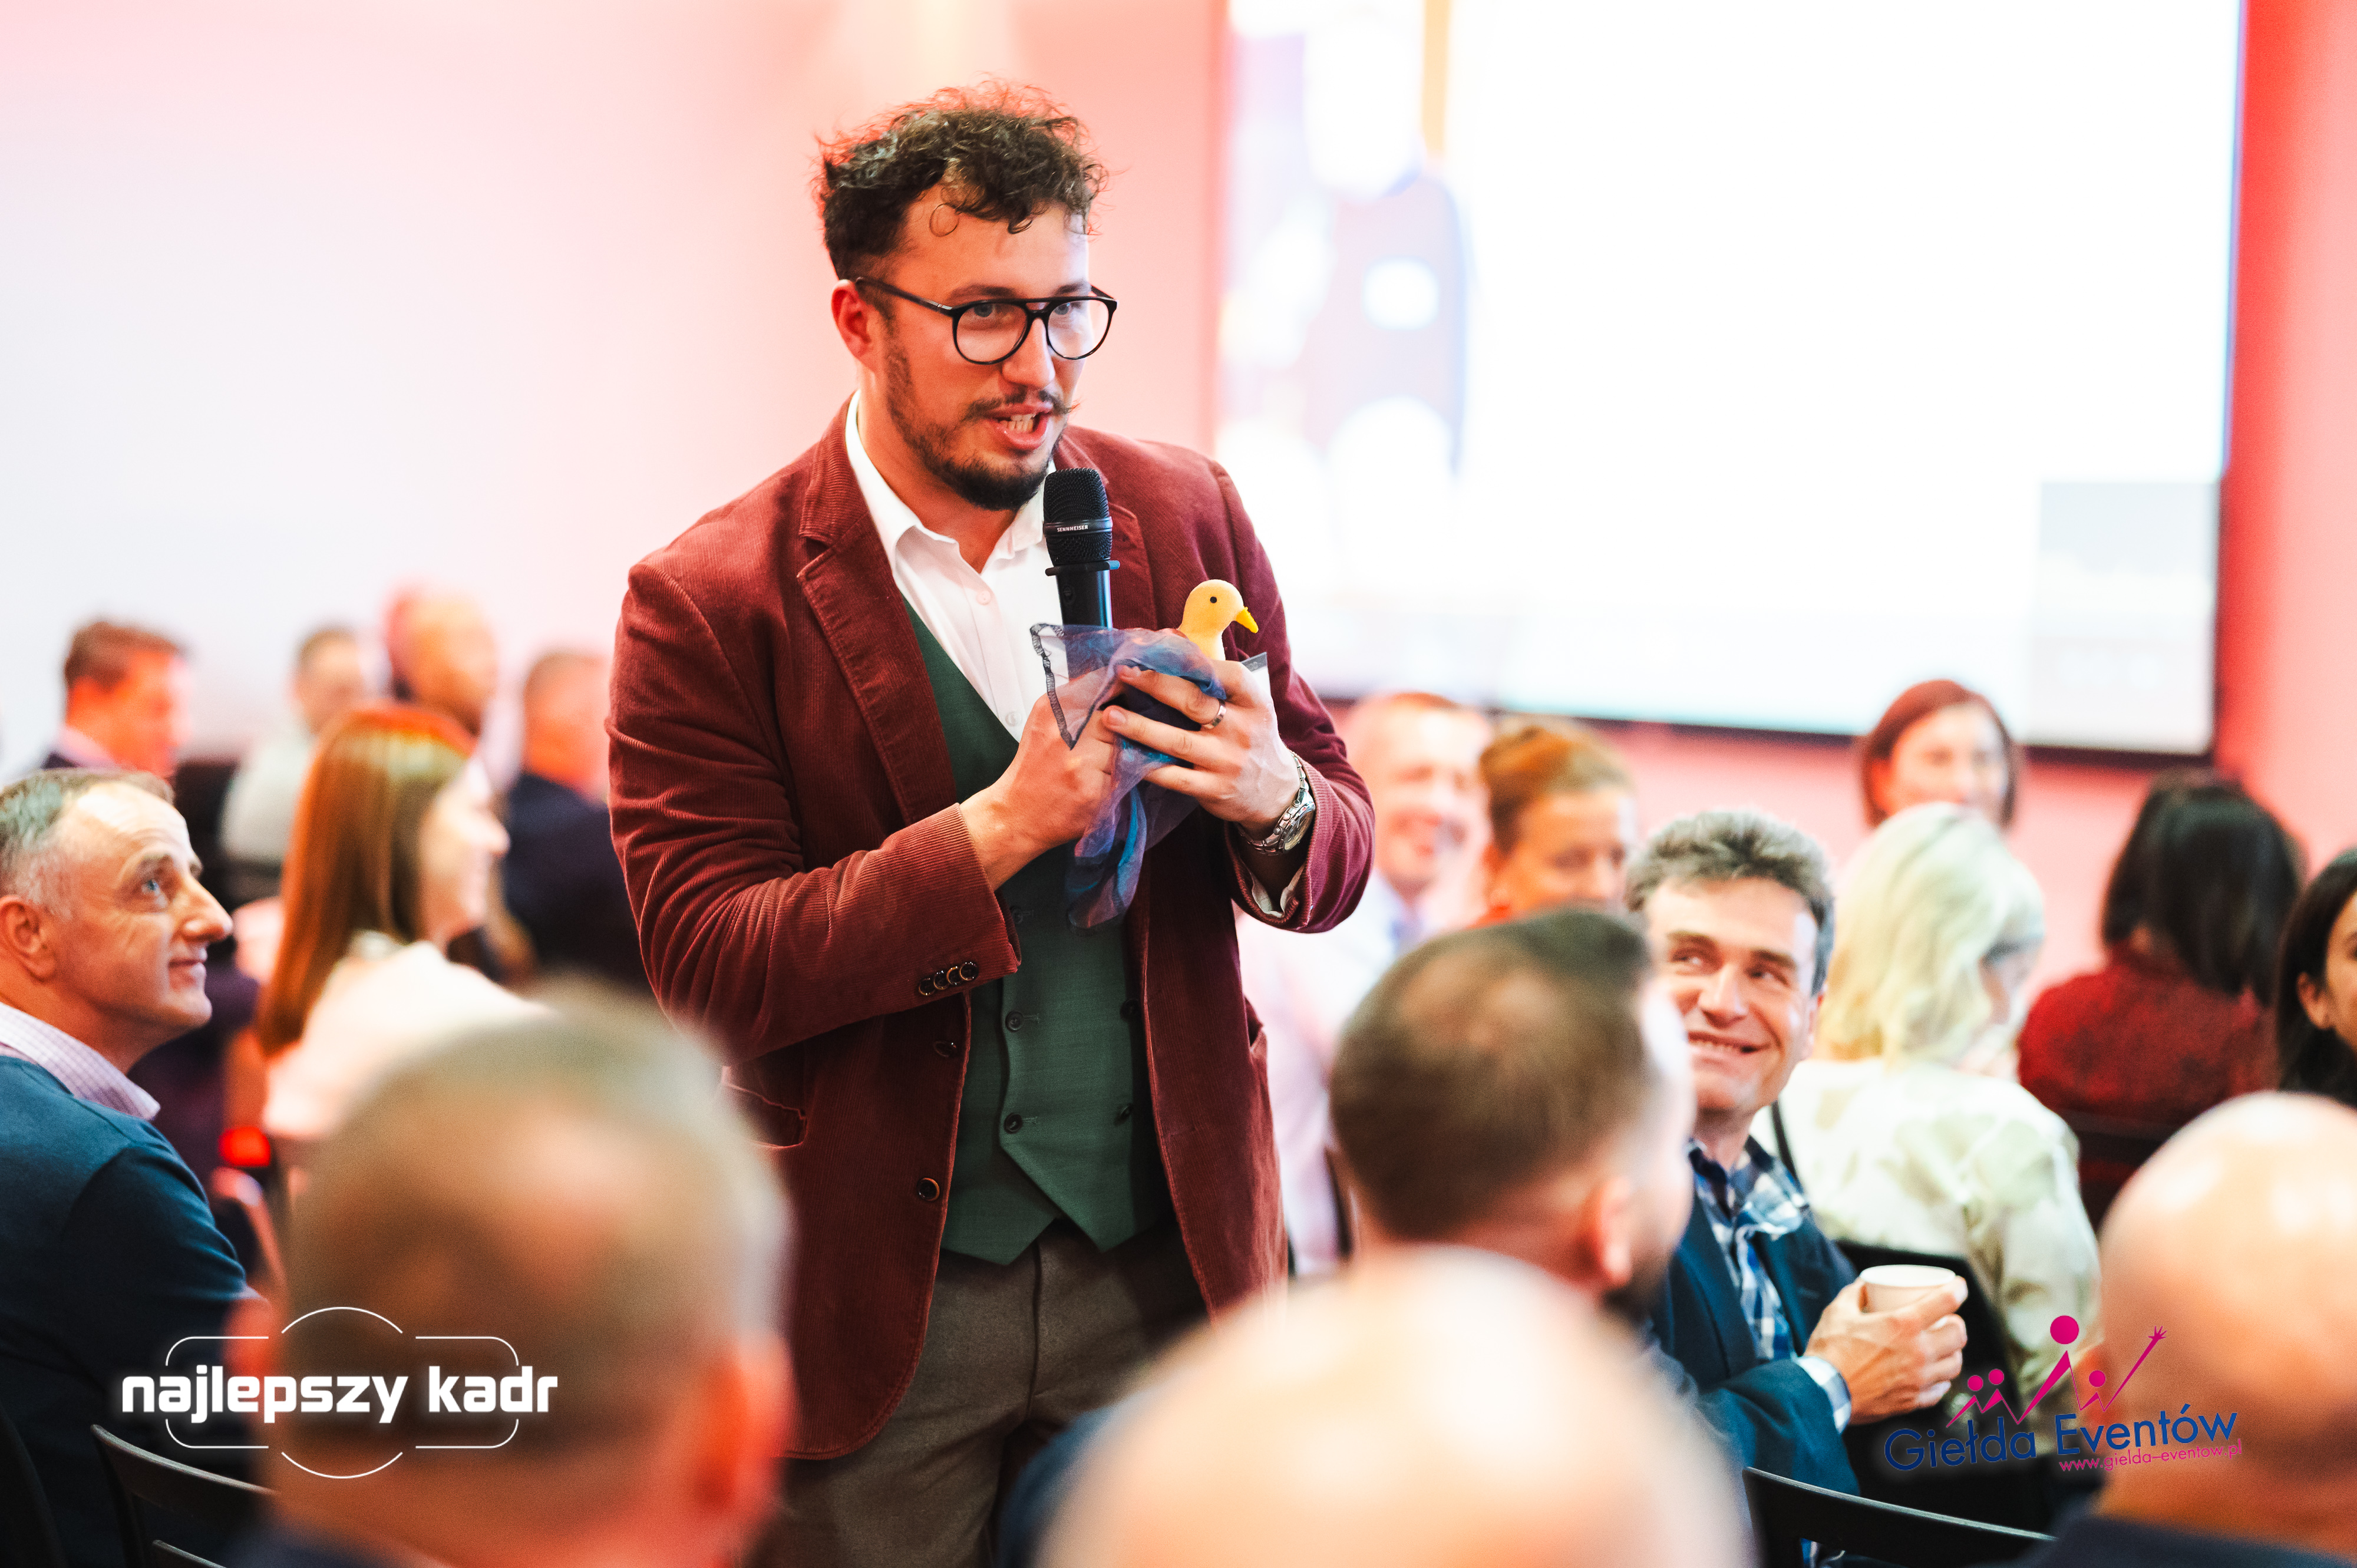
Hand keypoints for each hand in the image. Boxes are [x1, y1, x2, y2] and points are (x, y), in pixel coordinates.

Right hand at [960, 693, 1120, 888]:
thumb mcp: (1045, 723)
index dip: (1117, 692)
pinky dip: (1116, 781)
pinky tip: (1097, 785)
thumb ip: (1076, 701)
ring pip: (1124, 748)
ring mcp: (1081, 763)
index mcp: (1052, 710)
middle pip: (1118, 718)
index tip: (1123, 699)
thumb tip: (1117, 680)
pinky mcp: (1094, 790)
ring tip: (1097, 768)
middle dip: (1117, 732)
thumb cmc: (1034, 767)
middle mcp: (1065, 732)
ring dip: (1118, 758)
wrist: (1016, 815)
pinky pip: (1124, 777)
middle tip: (1102, 747)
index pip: (1100, 684)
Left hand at [1105, 659, 1296, 833]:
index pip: (1227, 674)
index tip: (1157, 649)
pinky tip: (1124, 754)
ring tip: (1110, 716)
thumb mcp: (1248, 704)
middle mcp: (1243, 730)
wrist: (1274, 791)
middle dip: (1155, 684)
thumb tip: (1171, 636)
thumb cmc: (1250, 735)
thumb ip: (1214, 675)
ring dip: (1140, 727)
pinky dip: (1149, 766)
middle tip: (1123, 673)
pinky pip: (1175, 777)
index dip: (1192, 660)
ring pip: (1178, 741)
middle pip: (1194, 702)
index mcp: (1254, 702)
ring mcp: (1228, 762)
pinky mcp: (1214, 789)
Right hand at [1802, 1279, 1967, 1423]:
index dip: (1958, 1289)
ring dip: (1953, 1353)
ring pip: (1955, 1365)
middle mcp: (1918, 1352)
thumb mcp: (1837, 1312)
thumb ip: (1854, 1294)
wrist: (1823, 1392)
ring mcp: (1918, 1379)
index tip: (1958, 1286)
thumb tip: (1864, 1285)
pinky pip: (1940, 1390)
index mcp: (1903, 1325)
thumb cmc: (1829, 1351)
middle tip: (1947, 1320)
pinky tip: (1934, 1375)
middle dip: (1957, 1324)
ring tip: (1943, 1348)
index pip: (1946, 1302)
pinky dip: (1941, 1380)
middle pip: (1958, 1335)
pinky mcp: (1912, 1401)